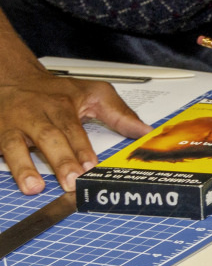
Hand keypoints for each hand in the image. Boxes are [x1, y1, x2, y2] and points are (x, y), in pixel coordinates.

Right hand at [0, 66, 150, 193]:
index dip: (81, 149)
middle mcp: (36, 115)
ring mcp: (13, 125)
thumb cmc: (55, 92)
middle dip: (60, 160)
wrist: (13, 77)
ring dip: (25, 167)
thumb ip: (119, 113)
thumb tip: (144, 131)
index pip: (73, 129)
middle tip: (70, 181)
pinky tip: (14, 180)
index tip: (90, 166)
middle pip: (48, 137)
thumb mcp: (92, 93)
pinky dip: (4, 165)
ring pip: (16, 145)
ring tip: (34, 187)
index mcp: (62, 106)